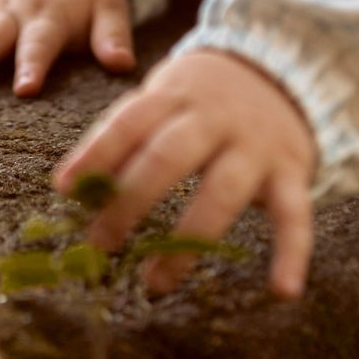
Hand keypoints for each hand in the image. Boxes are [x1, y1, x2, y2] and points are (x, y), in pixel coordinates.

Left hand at [54, 49, 316, 298]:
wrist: (283, 66)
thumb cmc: (203, 97)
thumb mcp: (164, 97)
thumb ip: (127, 134)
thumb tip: (73, 186)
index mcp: (175, 96)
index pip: (130, 121)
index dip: (96, 153)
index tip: (64, 188)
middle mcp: (214, 118)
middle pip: (169, 157)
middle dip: (131, 202)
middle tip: (100, 244)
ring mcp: (255, 146)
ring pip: (221, 193)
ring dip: (187, 242)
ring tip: (154, 283)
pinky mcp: (291, 172)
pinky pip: (294, 215)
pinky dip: (291, 254)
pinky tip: (283, 292)